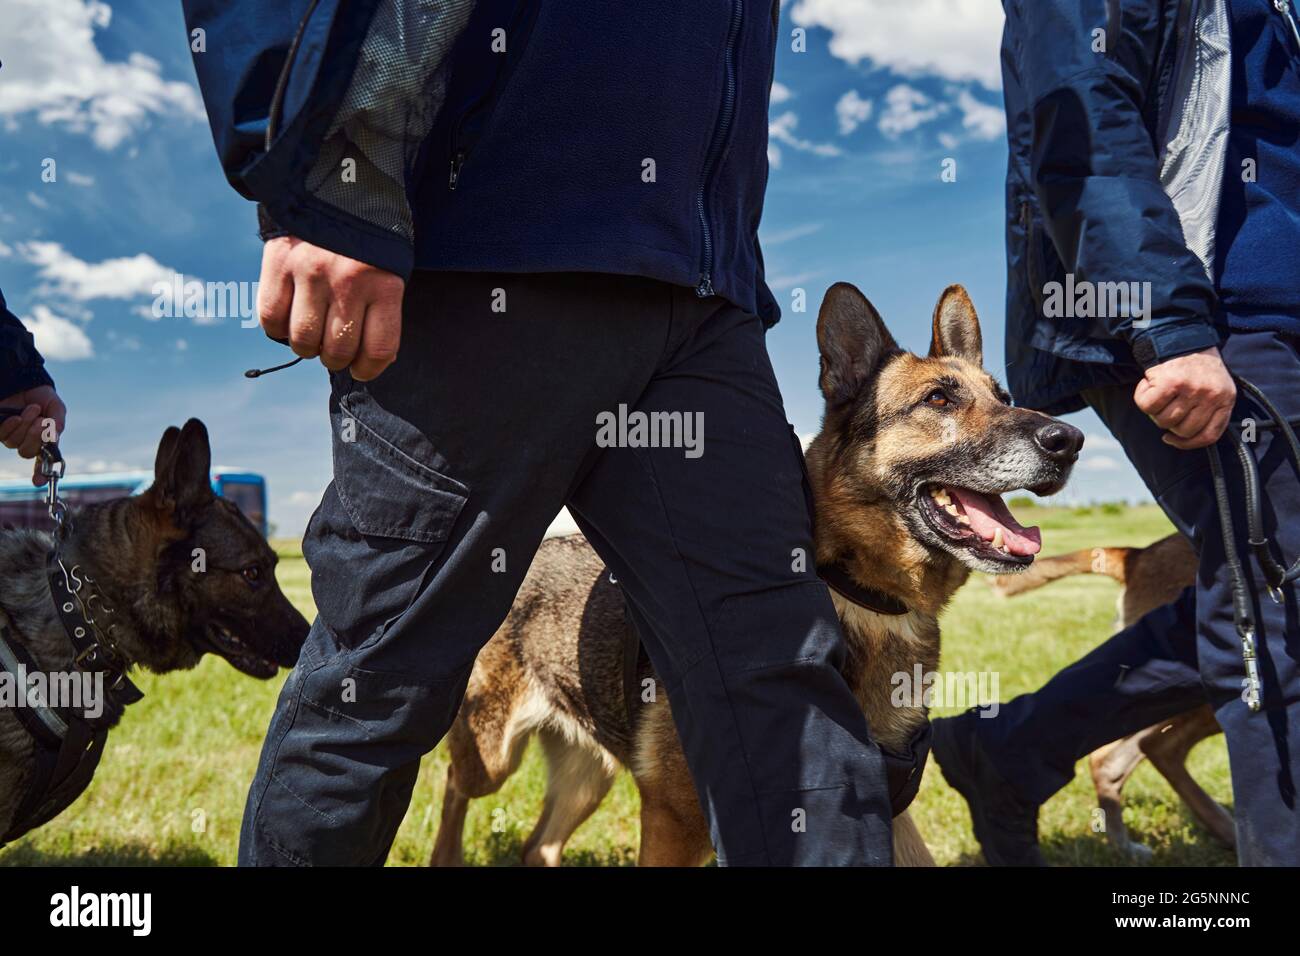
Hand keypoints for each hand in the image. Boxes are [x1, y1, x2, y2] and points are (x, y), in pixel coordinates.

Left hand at [0, 384, 66, 484]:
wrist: (26, 381)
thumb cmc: (42, 396)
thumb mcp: (57, 408)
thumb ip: (58, 423)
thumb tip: (54, 439)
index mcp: (43, 441)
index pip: (42, 462)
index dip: (41, 474)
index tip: (39, 481)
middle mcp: (26, 442)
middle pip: (27, 453)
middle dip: (35, 438)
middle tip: (41, 422)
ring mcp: (12, 436)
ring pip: (16, 443)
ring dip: (25, 426)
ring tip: (31, 409)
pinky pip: (3, 435)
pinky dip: (11, 426)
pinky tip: (16, 417)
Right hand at [256, 237, 404, 380]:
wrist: (336, 181)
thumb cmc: (369, 237)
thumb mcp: (390, 269)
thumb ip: (380, 311)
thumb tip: (365, 360)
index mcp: (383, 284)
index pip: (377, 349)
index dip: (369, 369)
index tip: (361, 368)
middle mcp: (347, 281)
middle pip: (337, 350)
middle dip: (336, 358)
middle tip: (334, 349)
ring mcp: (310, 272)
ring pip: (302, 341)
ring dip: (307, 348)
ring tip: (312, 334)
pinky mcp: (278, 263)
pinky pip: (271, 318)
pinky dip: (277, 329)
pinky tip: (288, 318)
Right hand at [1133, 347, 1235, 449]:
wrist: (1179, 335)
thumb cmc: (1194, 366)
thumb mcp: (1213, 387)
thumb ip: (1208, 411)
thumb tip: (1183, 439)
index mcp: (1225, 399)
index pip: (1209, 435)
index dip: (1187, 443)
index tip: (1171, 438)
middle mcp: (1211, 395)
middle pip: (1183, 430)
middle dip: (1168, 422)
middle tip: (1165, 406)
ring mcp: (1191, 389)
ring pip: (1164, 420)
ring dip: (1155, 410)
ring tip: (1158, 392)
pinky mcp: (1170, 383)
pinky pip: (1148, 406)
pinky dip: (1142, 397)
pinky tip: (1147, 385)